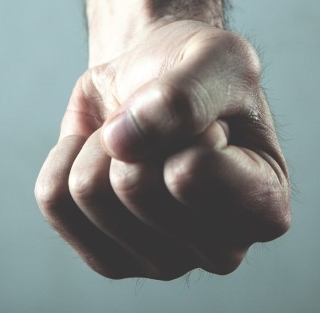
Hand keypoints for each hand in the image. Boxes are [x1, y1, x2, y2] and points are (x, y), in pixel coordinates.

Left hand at [35, 19, 290, 279]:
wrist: (157, 79)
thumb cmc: (200, 71)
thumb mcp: (218, 57)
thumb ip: (186, 93)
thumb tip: (123, 140)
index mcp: (266, 207)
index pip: (191, 173)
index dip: (183, 124)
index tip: (209, 117)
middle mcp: (222, 250)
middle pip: (133, 186)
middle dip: (135, 131)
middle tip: (162, 124)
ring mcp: (163, 263)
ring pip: (88, 193)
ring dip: (101, 142)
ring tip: (136, 136)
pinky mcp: (109, 259)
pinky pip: (54, 199)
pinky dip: (67, 154)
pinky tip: (102, 152)